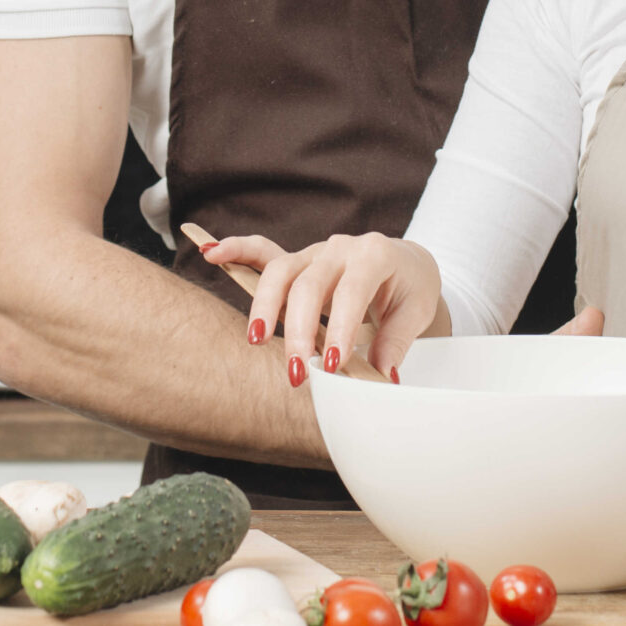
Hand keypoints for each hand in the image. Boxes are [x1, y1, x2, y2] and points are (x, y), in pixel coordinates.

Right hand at [202, 231, 444, 382]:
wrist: (405, 263)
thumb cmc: (409, 288)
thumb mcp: (414, 313)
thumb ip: (394, 343)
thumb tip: (381, 376)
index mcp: (374, 255)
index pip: (352, 291)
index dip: (340, 328)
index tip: (333, 365)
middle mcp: (340, 248)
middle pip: (309, 284)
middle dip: (300, 330)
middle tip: (298, 371)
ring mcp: (314, 252)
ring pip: (280, 271)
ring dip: (265, 306)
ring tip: (258, 339)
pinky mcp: (297, 261)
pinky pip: (262, 252)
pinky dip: (236, 250)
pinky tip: (210, 252)